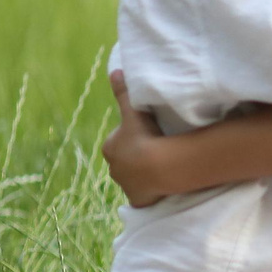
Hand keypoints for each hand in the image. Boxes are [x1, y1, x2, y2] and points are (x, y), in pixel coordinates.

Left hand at [100, 71, 172, 206]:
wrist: (159, 166)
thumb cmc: (145, 136)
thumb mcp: (134, 111)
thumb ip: (123, 92)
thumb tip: (114, 71)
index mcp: (110, 148)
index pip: (121, 141)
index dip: (134, 137)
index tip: (149, 134)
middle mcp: (113, 169)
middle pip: (127, 160)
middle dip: (138, 157)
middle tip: (157, 149)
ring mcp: (126, 186)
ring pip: (135, 178)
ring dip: (145, 174)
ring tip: (162, 167)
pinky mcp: (138, 200)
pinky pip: (144, 195)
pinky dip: (150, 192)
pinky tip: (161, 186)